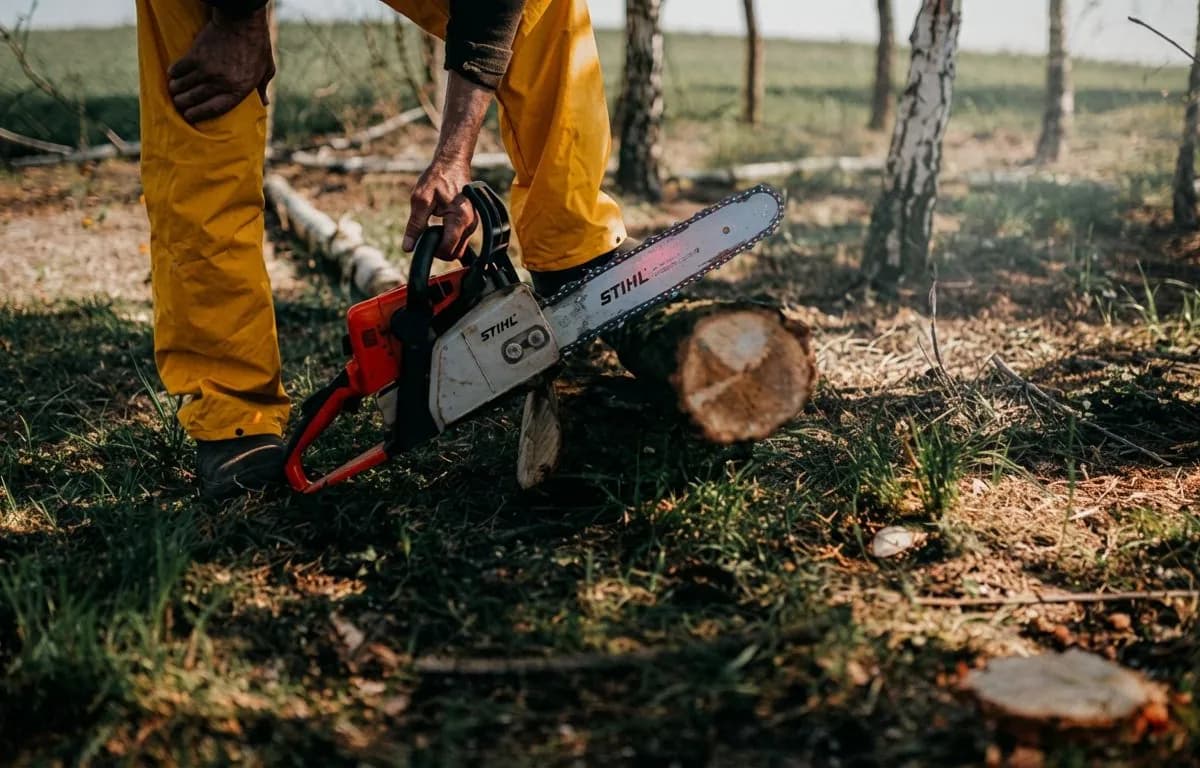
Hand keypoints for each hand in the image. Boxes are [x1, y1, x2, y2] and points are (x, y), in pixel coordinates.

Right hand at [168, 8, 274, 124]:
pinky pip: (178, 69)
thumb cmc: (257, 46)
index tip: (189, 117)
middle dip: (182, 104)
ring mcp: (207, 70)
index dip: (198, 115)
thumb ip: (262, 88)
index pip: (214, 110)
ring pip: (182, 86)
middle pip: (194, 99)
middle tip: (179, 104)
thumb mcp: (266, 69)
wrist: (242, 21)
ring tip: (174, 90)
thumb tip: (265, 104)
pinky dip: (173, 73)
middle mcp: (221, 83)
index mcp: (239, 90)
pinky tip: (173, 75)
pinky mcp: (195, 56)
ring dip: (175, 89)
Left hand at [403, 155, 476, 261]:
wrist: (452, 164)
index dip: (433, 250)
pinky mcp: (472, 222)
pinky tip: (440, 224)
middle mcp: (471, 223)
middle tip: (426, 233)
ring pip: (458, 248)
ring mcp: (474, 224)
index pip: (448, 249)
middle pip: (455, 253)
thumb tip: (408, 247)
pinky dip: (449, 238)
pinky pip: (461, 240)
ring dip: (444, 243)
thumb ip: (415, 226)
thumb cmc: (437, 178)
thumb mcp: (420, 200)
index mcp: (460, 218)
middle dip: (439, 249)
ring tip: (433, 225)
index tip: (423, 240)